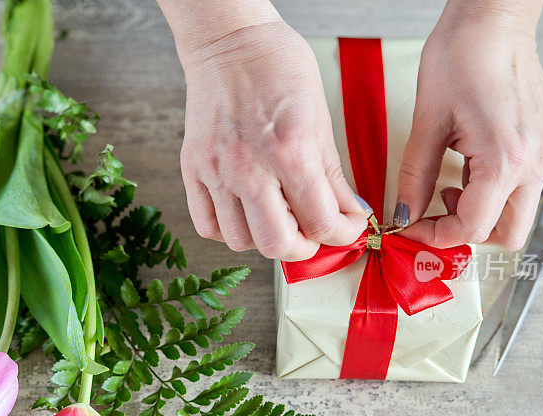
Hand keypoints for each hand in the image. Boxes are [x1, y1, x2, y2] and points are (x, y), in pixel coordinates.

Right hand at [174, 21, 366, 259]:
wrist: (230, 41)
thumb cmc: (278, 68)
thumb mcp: (320, 119)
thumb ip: (333, 175)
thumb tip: (350, 212)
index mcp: (289, 151)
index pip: (321, 222)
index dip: (343, 234)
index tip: (346, 227)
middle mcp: (248, 167)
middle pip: (278, 244)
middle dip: (305, 247)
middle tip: (313, 232)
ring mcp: (215, 170)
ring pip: (241, 241)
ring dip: (265, 238)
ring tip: (278, 218)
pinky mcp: (192, 169)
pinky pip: (207, 225)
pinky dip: (229, 230)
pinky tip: (246, 213)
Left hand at [396, 0, 542, 249]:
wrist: (493, 19)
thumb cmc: (461, 56)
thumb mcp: (426, 123)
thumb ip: (414, 178)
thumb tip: (404, 215)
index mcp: (505, 159)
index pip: (473, 228)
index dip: (435, 236)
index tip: (411, 228)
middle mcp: (536, 160)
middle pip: (507, 234)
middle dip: (466, 233)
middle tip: (433, 214)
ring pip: (518, 212)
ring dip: (481, 210)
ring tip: (450, 183)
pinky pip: (526, 185)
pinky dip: (495, 189)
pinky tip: (470, 164)